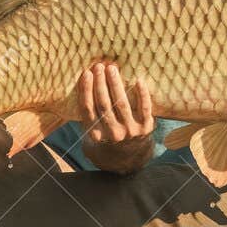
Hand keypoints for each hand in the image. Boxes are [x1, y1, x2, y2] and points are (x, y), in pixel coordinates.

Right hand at [77, 59, 155, 174]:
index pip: (88, 109)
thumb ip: (86, 116)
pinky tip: (138, 80)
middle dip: (100, 84)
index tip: (86, 73)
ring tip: (112, 69)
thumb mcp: (91, 133)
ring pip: (121, 104)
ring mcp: (131, 131)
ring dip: (116, 85)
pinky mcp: (146, 128)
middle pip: (104, 105)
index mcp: (96, 135)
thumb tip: (80, 86)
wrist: (128, 159)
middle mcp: (113, 134)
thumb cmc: (106, 139)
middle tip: (99, 67)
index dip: (86, 90)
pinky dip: (142, 94)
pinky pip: (144, 108)